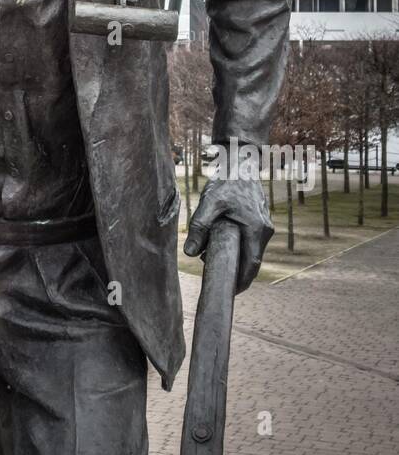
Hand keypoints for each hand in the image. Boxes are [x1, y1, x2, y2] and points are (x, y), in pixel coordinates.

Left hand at [183, 176, 273, 292]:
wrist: (240, 163)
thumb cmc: (227, 181)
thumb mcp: (210, 202)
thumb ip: (199, 227)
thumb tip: (190, 253)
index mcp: (257, 229)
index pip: (252, 265)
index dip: (241, 282)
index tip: (229, 292)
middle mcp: (265, 230)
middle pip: (253, 261)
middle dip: (237, 272)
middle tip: (218, 278)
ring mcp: (264, 225)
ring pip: (252, 251)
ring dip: (236, 258)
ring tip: (213, 256)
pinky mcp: (260, 221)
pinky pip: (251, 242)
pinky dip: (238, 247)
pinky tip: (221, 243)